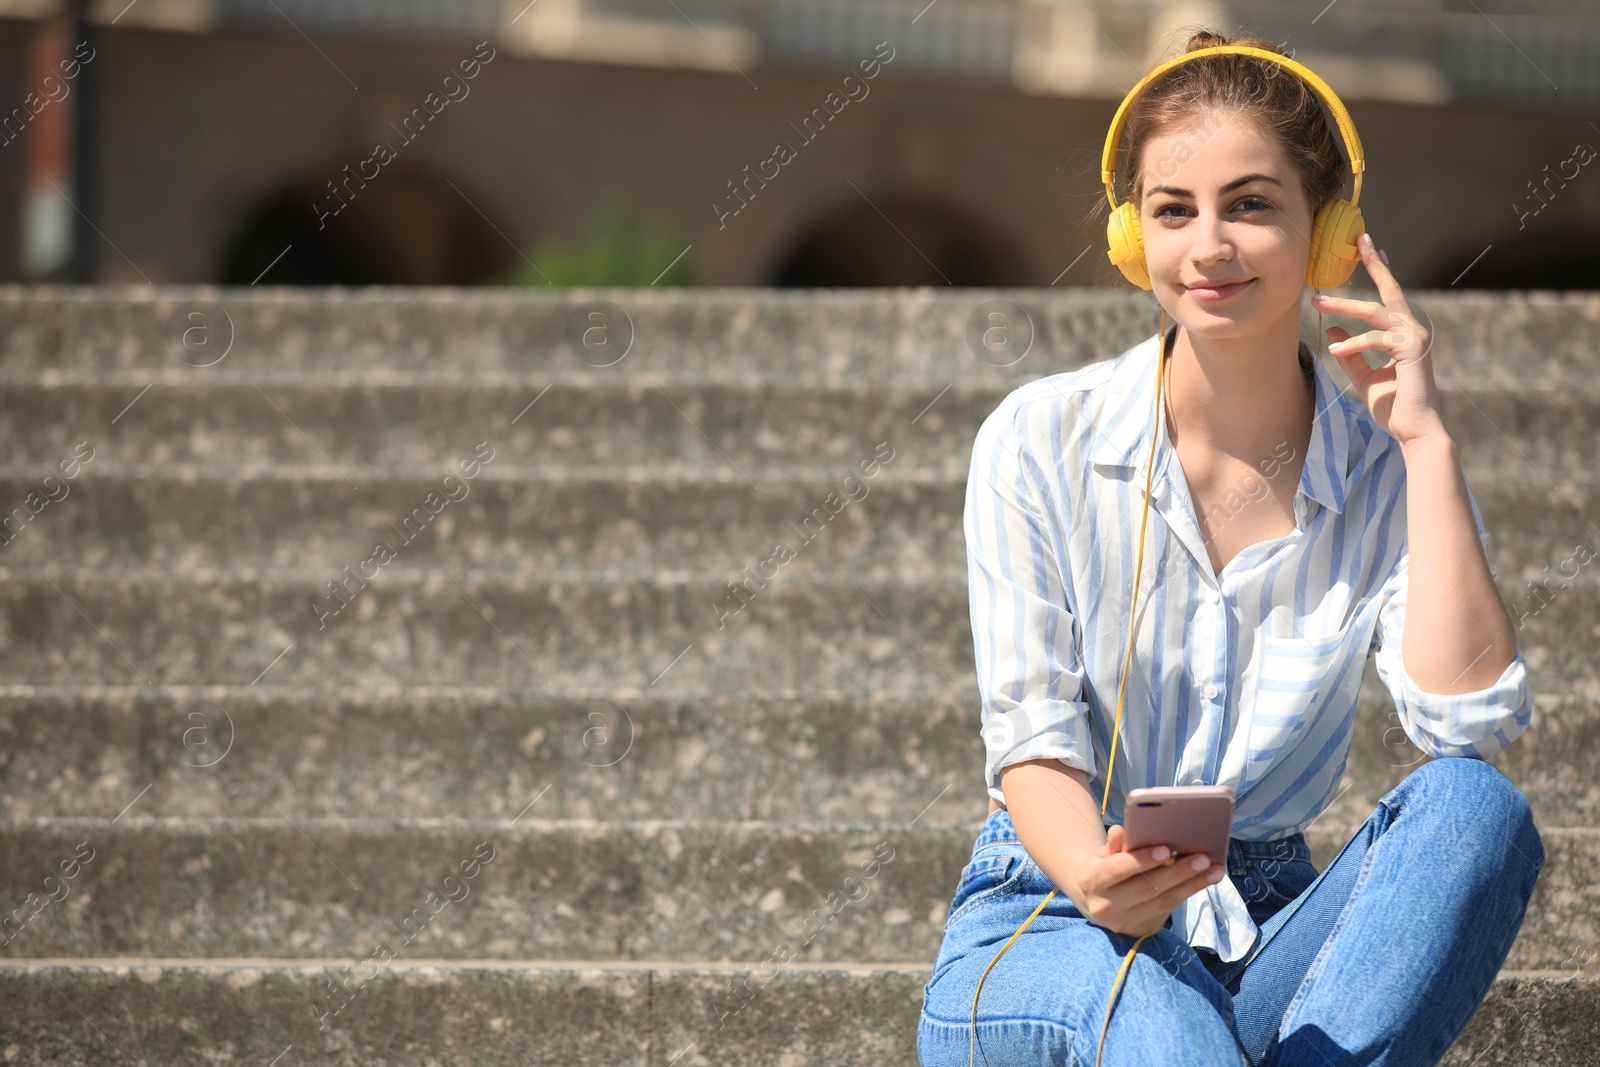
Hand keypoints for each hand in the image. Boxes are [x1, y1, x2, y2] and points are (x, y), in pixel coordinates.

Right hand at [1068, 823, 1226, 938]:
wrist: (1095, 902)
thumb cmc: (1103, 869)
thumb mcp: (1102, 854)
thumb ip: (1114, 844)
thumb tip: (1121, 830)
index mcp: (1092, 882)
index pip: (1118, 869)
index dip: (1143, 859)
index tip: (1167, 849)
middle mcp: (1105, 906)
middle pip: (1147, 888)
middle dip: (1177, 873)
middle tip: (1202, 858)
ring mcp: (1124, 922)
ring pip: (1163, 902)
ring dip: (1192, 885)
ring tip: (1214, 870)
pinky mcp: (1141, 931)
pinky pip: (1169, 911)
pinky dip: (1188, 893)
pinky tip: (1205, 881)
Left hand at [1311, 233, 1449, 448]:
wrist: (1416, 431)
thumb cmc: (1394, 406)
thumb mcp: (1364, 378)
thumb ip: (1350, 354)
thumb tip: (1331, 330)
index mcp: (1404, 333)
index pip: (1389, 297)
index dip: (1379, 269)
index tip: (1366, 245)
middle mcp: (1413, 330)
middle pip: (1387, 292)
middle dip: (1367, 268)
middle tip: (1347, 248)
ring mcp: (1416, 338)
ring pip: (1377, 312)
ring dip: (1345, 306)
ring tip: (1317, 303)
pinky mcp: (1412, 351)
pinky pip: (1376, 340)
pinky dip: (1353, 344)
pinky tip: (1334, 350)